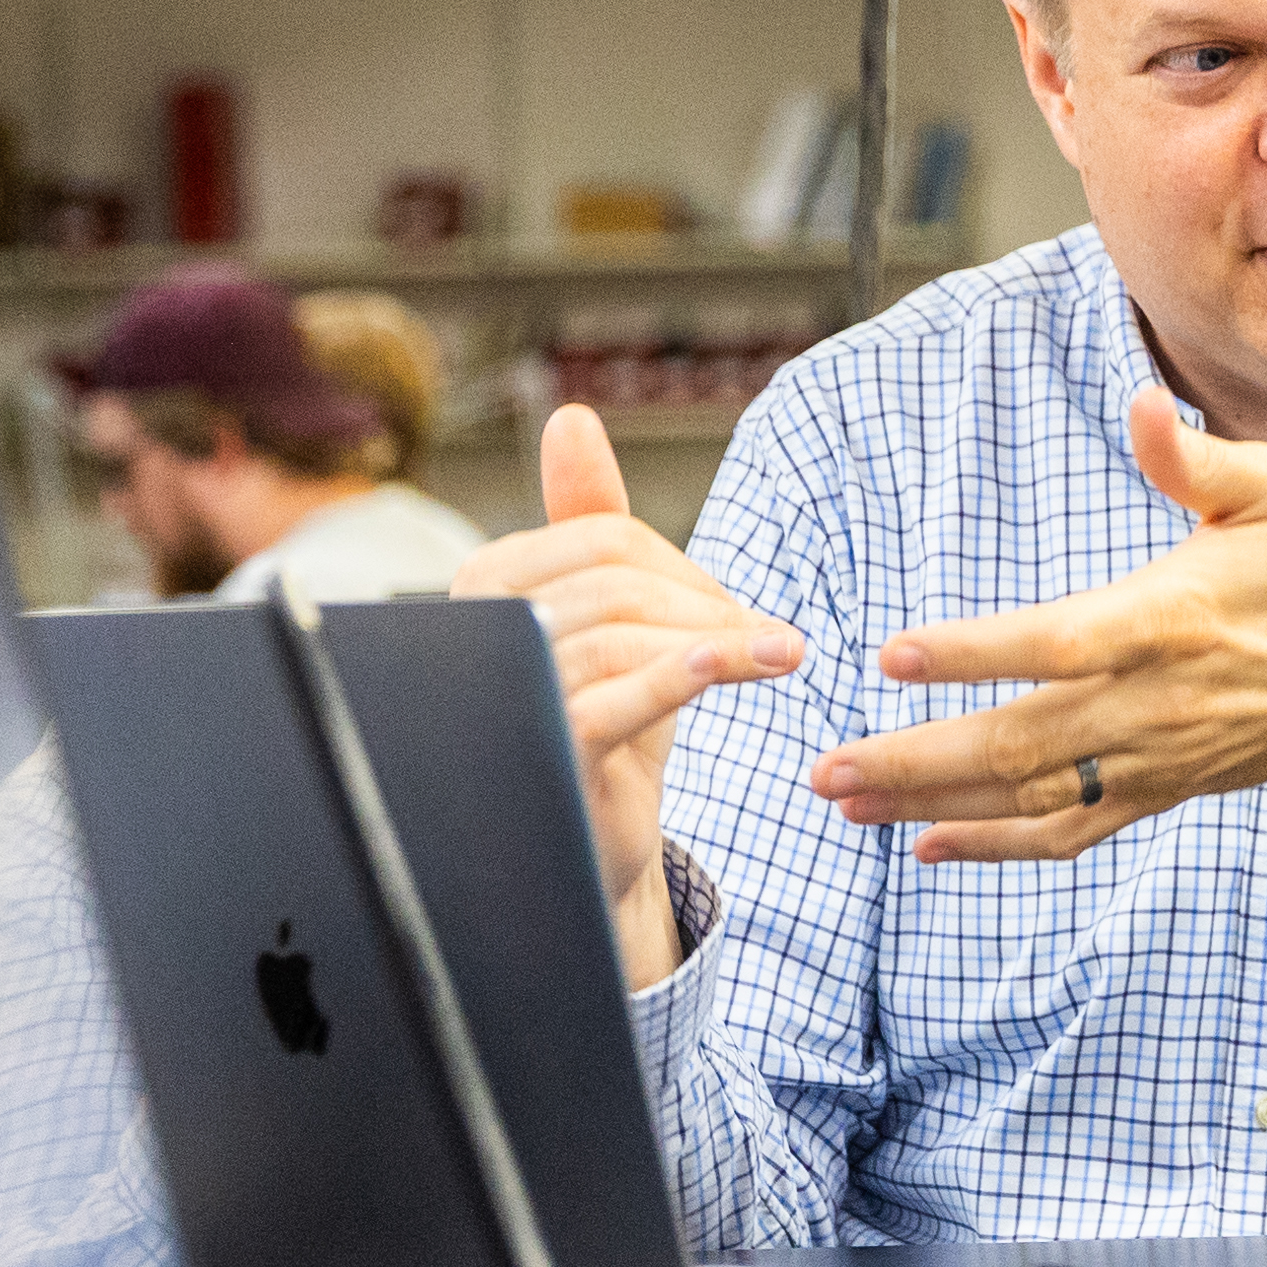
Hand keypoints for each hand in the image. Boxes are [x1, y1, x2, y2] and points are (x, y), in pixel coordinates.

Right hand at [449, 409, 807, 986]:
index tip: (737, 614)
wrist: (600, 849)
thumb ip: (591, 521)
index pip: (604, 539)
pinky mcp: (545, 753)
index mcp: (489, 586)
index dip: (686, 568)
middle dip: (707, 604)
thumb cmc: (608, 724)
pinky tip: (738, 663)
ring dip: (720, 641)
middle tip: (777, 643)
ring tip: (786, 658)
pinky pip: (614, 697)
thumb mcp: (613, 620)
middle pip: (615, 580)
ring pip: (621, 633)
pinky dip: (681, 672)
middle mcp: (480, 633)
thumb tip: (571, 417)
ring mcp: (507, 694)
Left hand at [810, 392, 1266, 863]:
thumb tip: (1142, 404)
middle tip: (825, 768)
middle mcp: (1155, 703)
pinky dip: (995, 848)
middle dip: (915, 760)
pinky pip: (1067, 835)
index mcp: (1169, 620)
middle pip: (1020, 742)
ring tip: (845, 802)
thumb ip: (1194, 456)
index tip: (893, 654)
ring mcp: (1152, 759)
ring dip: (931, 805)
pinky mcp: (1157, 793)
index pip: (1057, 645)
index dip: (974, 652)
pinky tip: (925, 846)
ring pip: (1028, 797)